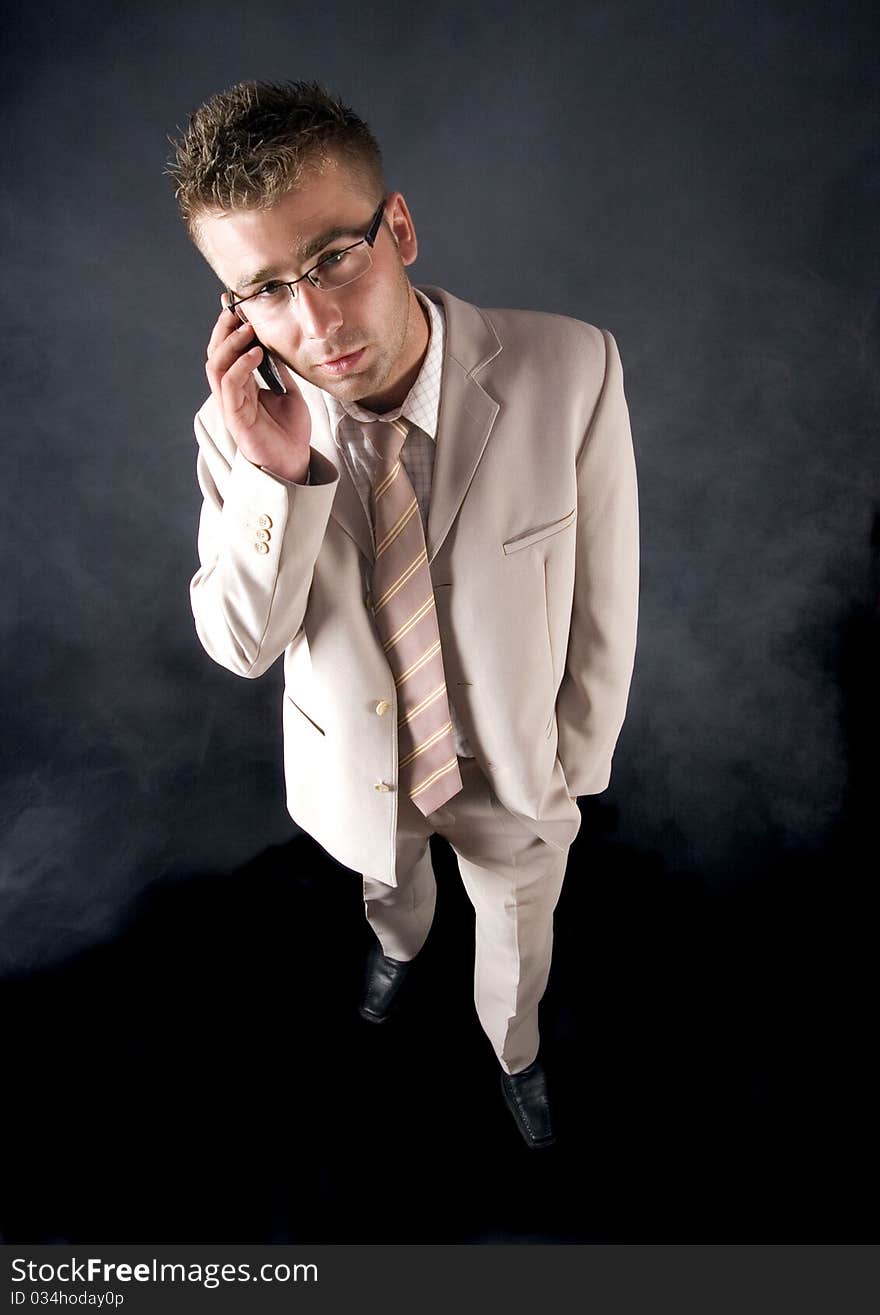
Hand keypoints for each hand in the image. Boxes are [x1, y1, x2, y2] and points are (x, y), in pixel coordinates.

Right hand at [205, 304, 311, 483]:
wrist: (294, 463)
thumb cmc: (290, 432)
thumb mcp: (288, 392)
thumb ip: (279, 370)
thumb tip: (276, 344)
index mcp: (241, 385)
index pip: (227, 351)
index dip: (227, 327)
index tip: (234, 303)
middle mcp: (231, 393)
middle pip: (216, 354)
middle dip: (224, 330)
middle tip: (237, 309)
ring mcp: (231, 405)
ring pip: (217, 367)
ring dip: (231, 344)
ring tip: (249, 328)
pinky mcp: (235, 418)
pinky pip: (230, 386)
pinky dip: (241, 366)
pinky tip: (256, 354)